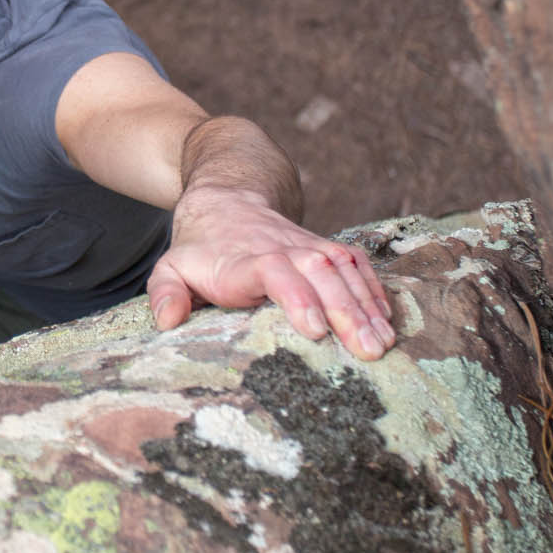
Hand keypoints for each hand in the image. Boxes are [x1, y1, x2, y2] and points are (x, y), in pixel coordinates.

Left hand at [147, 184, 395, 358]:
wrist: (227, 202)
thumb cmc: (199, 249)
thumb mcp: (170, 267)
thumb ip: (164, 293)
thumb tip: (167, 320)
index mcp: (242, 260)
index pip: (272, 272)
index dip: (295, 296)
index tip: (313, 328)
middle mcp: (281, 250)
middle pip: (318, 273)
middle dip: (346, 311)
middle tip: (367, 349)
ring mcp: (307, 246)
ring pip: (342, 269)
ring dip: (366, 305)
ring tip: (384, 342)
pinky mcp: (325, 248)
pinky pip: (356, 263)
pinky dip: (373, 288)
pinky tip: (388, 319)